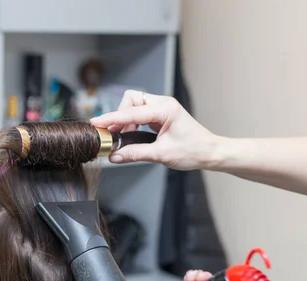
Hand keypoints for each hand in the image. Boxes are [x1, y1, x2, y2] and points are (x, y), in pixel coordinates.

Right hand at [90, 91, 219, 170]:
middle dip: (119, 116)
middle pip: (131, 100)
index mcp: (165, 109)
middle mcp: (163, 104)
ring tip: (122, 138)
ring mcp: (161, 108)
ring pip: (133, 105)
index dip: (112, 118)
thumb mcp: (161, 155)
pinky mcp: (160, 115)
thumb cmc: (193, 151)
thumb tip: (114, 156)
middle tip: (114, 135)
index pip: (131, 111)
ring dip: (124, 120)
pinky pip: (139, 113)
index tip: (97, 123)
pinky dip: (131, 123)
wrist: (209, 152)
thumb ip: (135, 154)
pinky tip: (130, 135)